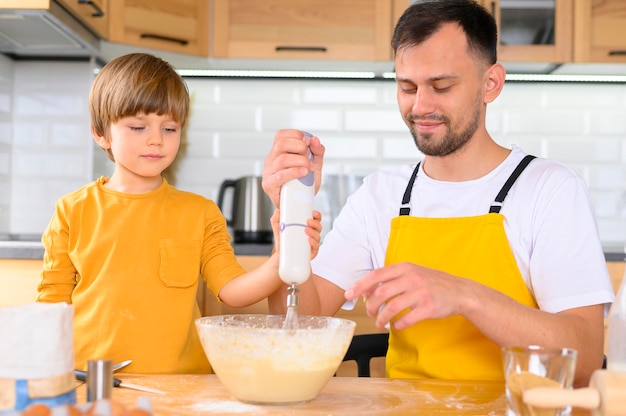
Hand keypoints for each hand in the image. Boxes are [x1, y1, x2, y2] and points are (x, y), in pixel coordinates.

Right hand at [262, 129, 324, 206]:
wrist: (300, 204)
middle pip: (281, 144)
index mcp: (278, 153)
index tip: (308, 142)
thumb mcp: (313, 165)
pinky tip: (303, 173)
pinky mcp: (269, 185)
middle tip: (308, 156)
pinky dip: (294, 172)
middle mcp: (271, 160)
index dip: (296, 135)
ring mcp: (268, 173)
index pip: (281, 135)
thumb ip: (317, 152)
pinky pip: (280, 176)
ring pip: (282, 159)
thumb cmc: (303, 185)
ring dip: (300, 161)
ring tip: (308, 167)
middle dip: (299, 146)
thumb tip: (315, 140)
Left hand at [270, 209, 322, 259]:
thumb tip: (277, 211)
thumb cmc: (282, 241)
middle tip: (308, 221)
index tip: (313, 213)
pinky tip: (309, 240)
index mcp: (306, 227)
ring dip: (314, 232)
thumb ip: (276, 219)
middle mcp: (311, 234)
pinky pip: (315, 248)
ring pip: (318, 236)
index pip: (316, 219)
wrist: (280, 256)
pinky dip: (314, 243)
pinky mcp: (311, 253)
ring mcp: (312, 244)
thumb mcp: (278, 229)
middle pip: (318, 227)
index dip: (317, 215)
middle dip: (315, 223)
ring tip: (306, 230)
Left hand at [344, 262, 469, 329]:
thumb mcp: (411, 273)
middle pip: (381, 293)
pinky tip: (396, 326)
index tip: (348, 294)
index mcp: (405, 267)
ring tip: (379, 323)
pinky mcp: (428, 307)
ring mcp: (421, 292)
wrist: (460, 291)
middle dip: (370, 306)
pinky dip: (397, 325)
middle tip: (369, 314)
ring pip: (391, 308)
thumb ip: (391, 279)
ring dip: (381, 319)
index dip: (360, 285)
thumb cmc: (431, 282)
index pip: (376, 275)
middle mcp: (412, 278)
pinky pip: (406, 319)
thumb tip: (366, 290)